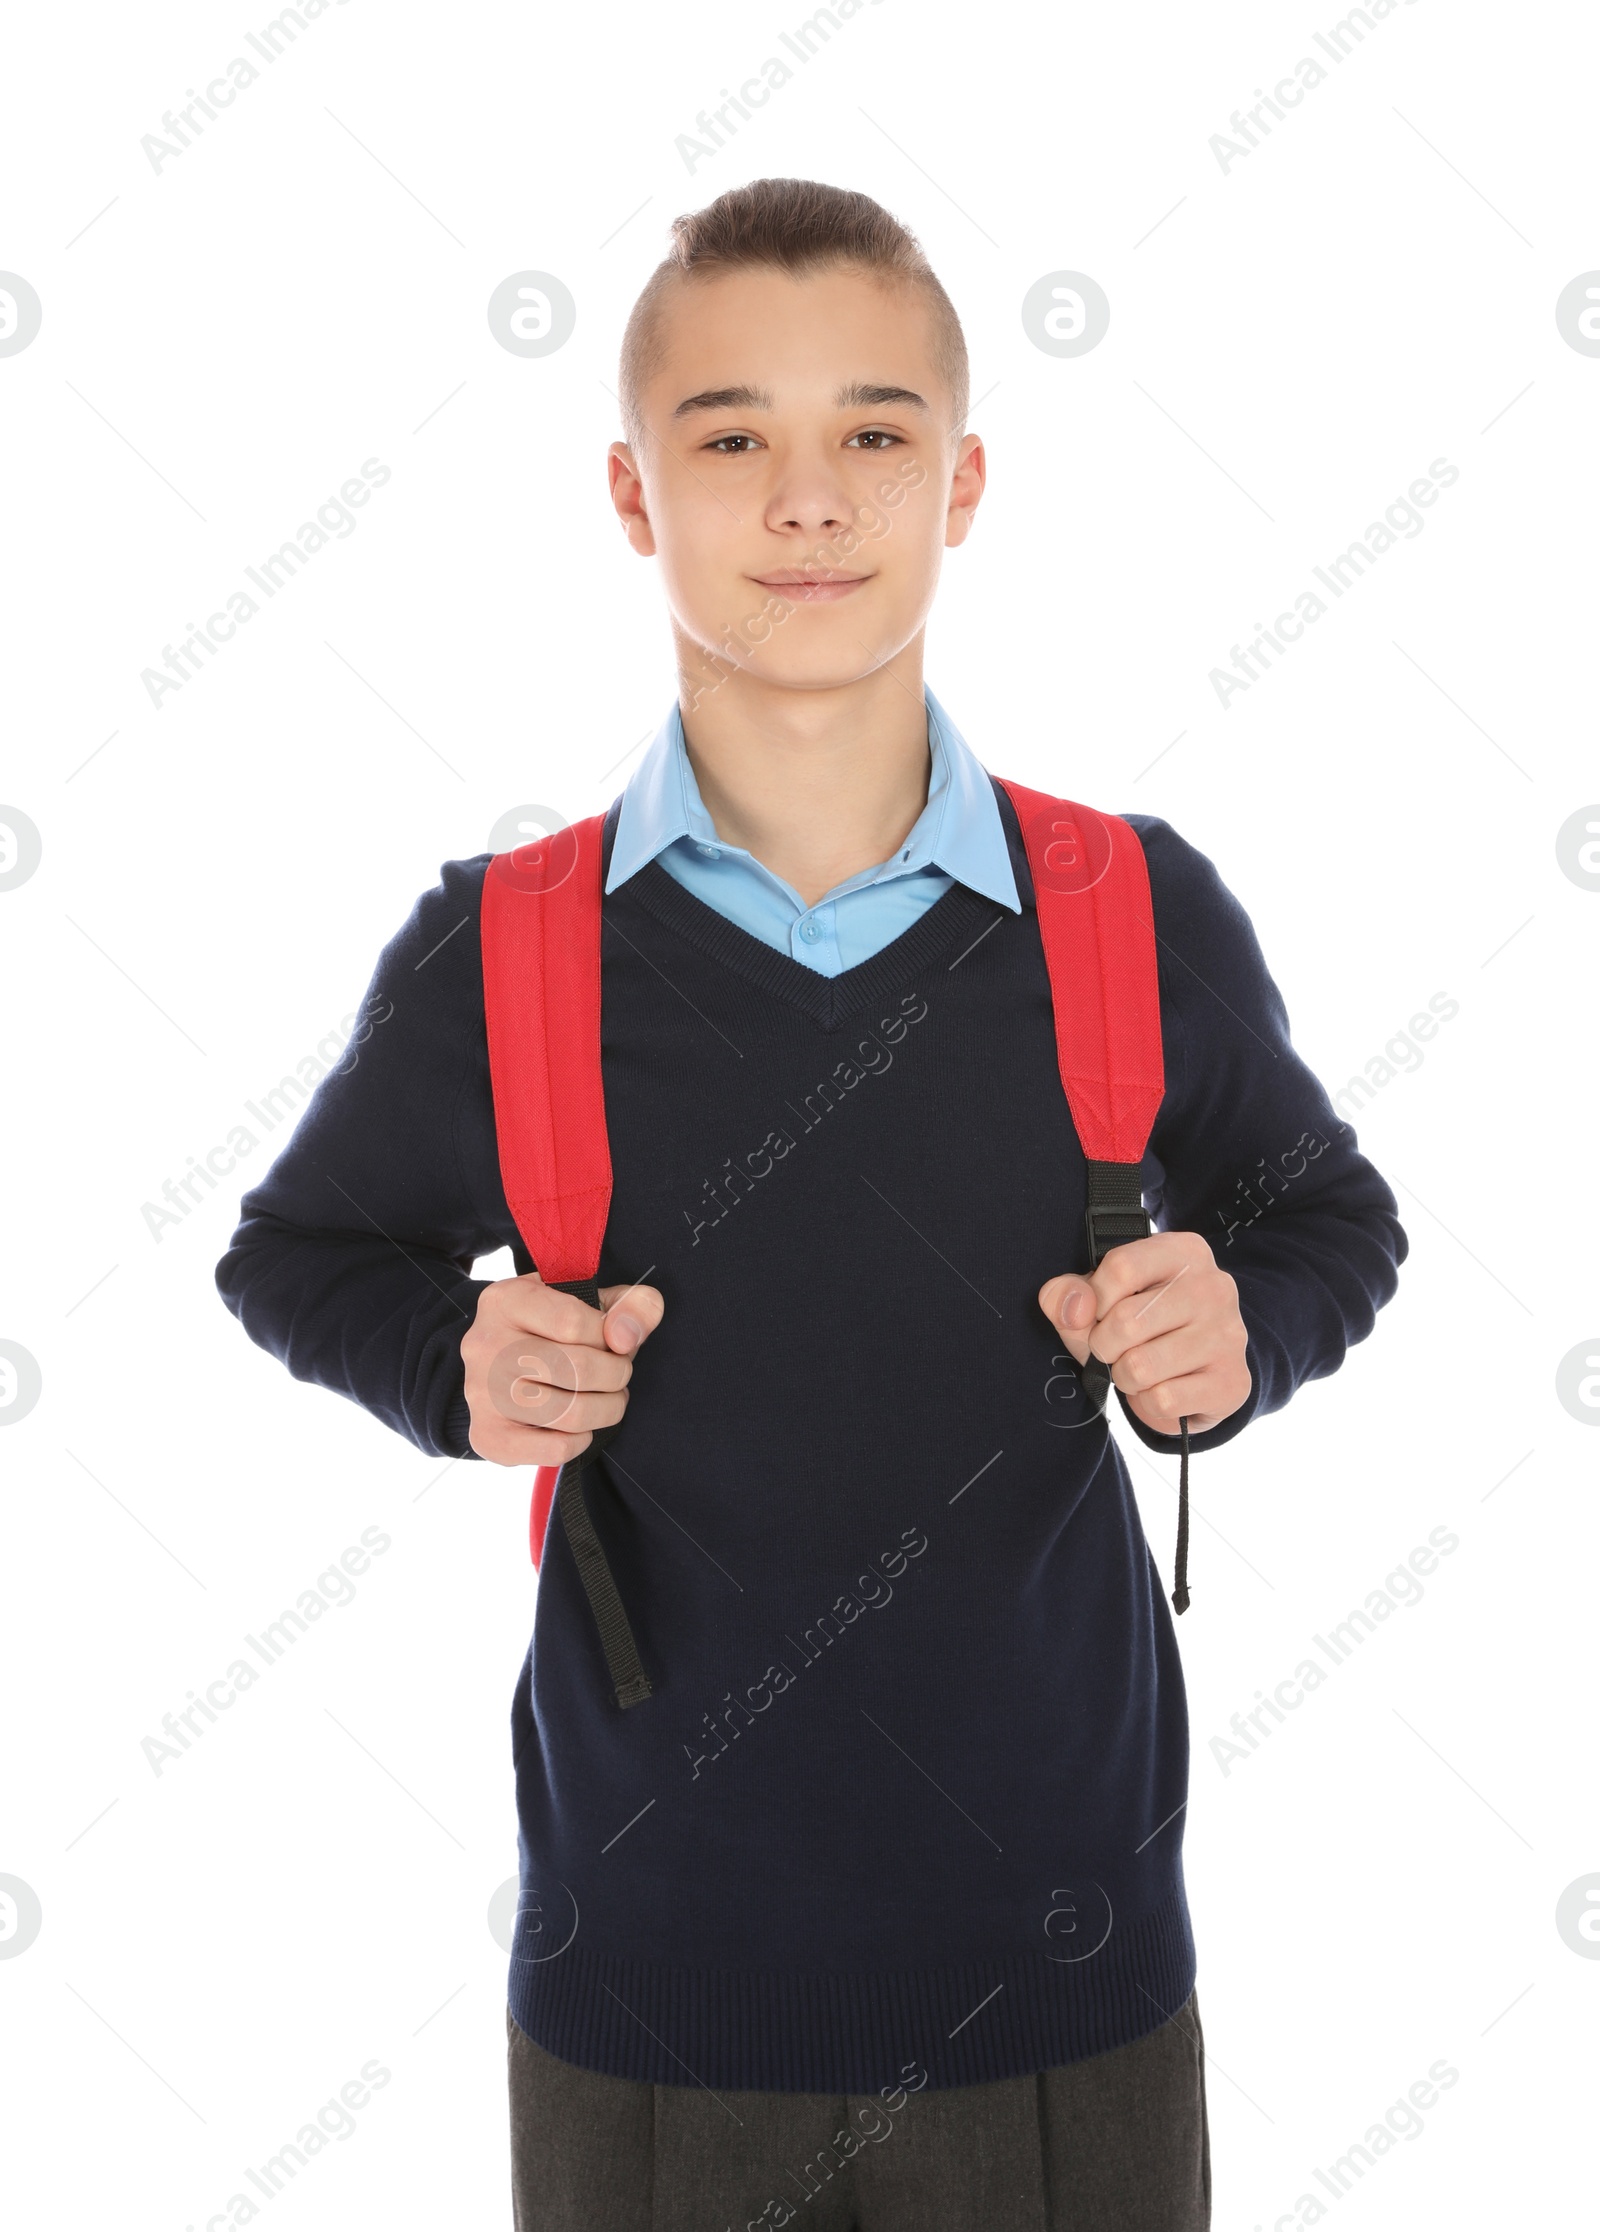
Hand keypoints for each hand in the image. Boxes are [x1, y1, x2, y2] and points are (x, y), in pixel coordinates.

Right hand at [460, 1274, 664, 1466]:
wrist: (505, 1364)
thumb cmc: (559, 1328)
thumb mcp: (596, 1300)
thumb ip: (633, 1304)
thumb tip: (625, 1338)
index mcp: (506, 1300)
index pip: (574, 1321)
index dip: (608, 1335)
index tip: (612, 1340)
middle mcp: (484, 1345)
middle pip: (576, 1369)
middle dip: (616, 1374)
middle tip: (619, 1373)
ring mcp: (481, 1393)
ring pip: (569, 1413)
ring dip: (608, 1409)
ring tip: (610, 1398)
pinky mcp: (487, 1436)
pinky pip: (554, 1450)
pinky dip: (582, 1440)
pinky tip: (582, 1425)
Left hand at [1038, 1231, 1249, 1435]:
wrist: (1198, 1374)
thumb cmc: (1140, 1327)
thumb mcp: (1097, 1301)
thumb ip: (1068, 1294)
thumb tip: (1074, 1310)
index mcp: (1183, 1252)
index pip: (1121, 1268)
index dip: (1094, 1301)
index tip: (1099, 1314)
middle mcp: (1214, 1286)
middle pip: (1126, 1321)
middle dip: (1104, 1346)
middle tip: (1117, 1349)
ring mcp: (1228, 1334)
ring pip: (1140, 1366)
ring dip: (1125, 1377)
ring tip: (1140, 1368)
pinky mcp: (1232, 1381)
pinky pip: (1162, 1400)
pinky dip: (1148, 1402)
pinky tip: (1164, 1387)